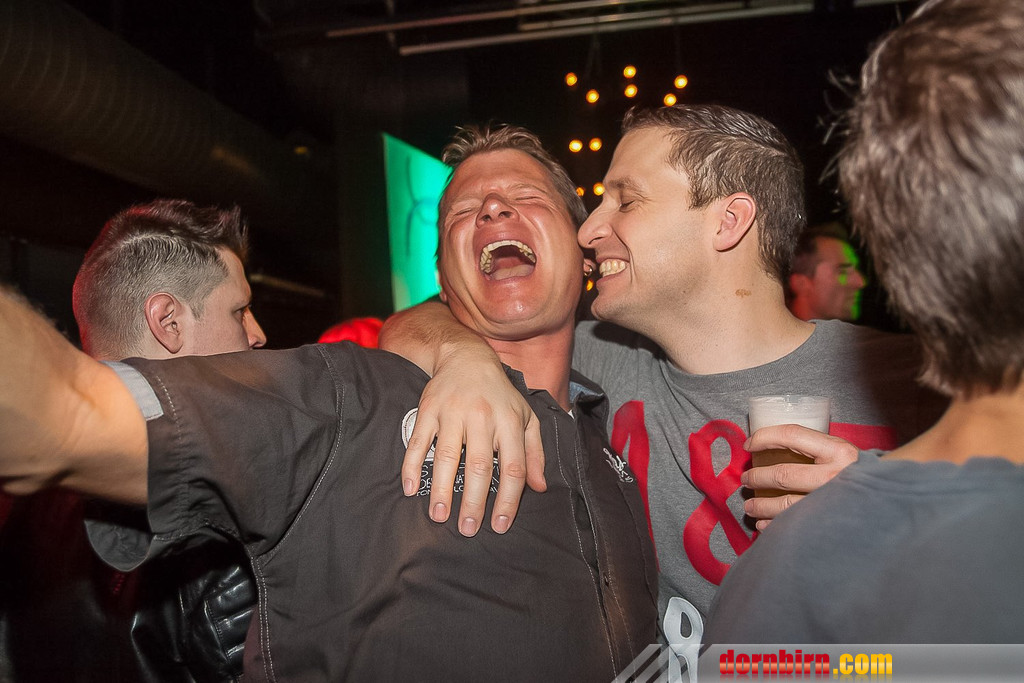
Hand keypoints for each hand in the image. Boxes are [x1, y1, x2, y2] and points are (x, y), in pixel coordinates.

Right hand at [401, 343, 545, 536]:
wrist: (467, 358)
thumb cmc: (500, 395)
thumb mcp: (526, 418)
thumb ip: (534, 453)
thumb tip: (539, 487)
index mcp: (510, 422)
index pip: (512, 467)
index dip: (507, 499)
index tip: (499, 524)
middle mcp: (483, 418)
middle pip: (479, 466)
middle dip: (473, 501)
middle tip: (467, 529)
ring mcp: (453, 413)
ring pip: (447, 456)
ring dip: (441, 489)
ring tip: (439, 516)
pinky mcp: (429, 409)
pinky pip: (419, 441)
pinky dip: (412, 465)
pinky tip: (411, 489)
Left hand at [742, 424, 858, 529]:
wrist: (892, 501)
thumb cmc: (857, 473)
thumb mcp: (840, 452)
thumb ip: (812, 447)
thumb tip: (768, 445)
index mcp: (838, 451)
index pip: (791, 435)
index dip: (764, 437)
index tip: (748, 446)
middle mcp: (835, 476)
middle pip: (783, 475)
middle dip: (757, 477)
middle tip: (745, 480)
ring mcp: (832, 503)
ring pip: (785, 505)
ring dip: (760, 506)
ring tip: (750, 507)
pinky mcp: (830, 524)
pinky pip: (793, 526)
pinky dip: (774, 527)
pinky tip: (764, 526)